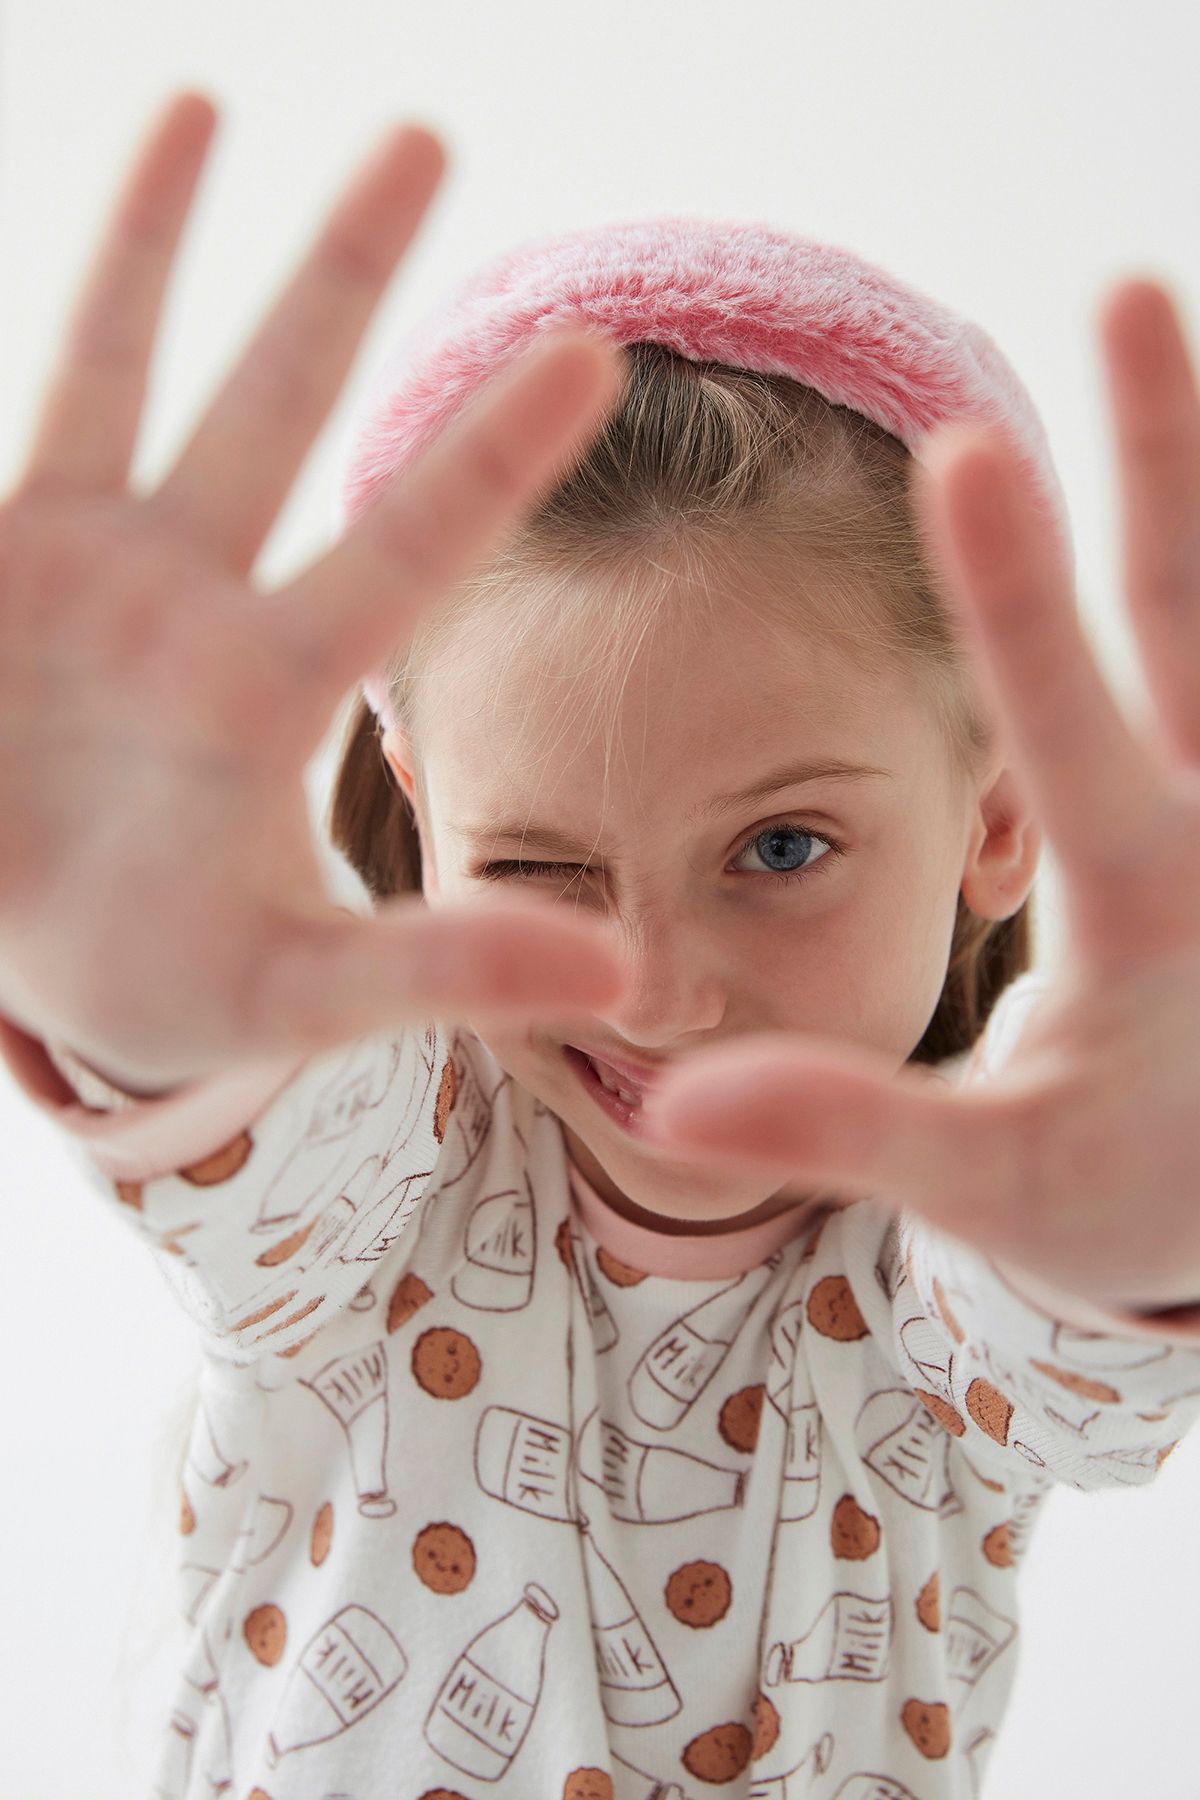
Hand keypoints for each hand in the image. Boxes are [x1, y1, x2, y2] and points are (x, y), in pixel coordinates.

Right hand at [0, 91, 627, 1089]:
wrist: (32, 971)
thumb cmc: (170, 981)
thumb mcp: (300, 991)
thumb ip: (446, 971)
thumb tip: (632, 981)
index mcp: (276, 687)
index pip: (406, 546)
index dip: (489, 452)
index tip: (594, 350)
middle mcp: (194, 601)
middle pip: (280, 407)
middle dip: (344, 276)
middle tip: (428, 133)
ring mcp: (86, 569)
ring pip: (131, 369)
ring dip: (161, 239)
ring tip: (213, 95)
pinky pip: (24, 413)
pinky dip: (49, 327)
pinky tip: (107, 208)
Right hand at [641, 277, 1199, 1313]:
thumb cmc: (1104, 1195)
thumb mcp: (980, 1184)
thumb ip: (838, 1124)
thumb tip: (672, 1101)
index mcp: (1152, 926)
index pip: (1077, 742)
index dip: (1016, 605)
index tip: (966, 451)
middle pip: (1198, 628)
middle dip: (1165, 460)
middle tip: (1127, 293)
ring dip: (1199, 472)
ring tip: (1152, 314)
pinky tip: (1188, 454)